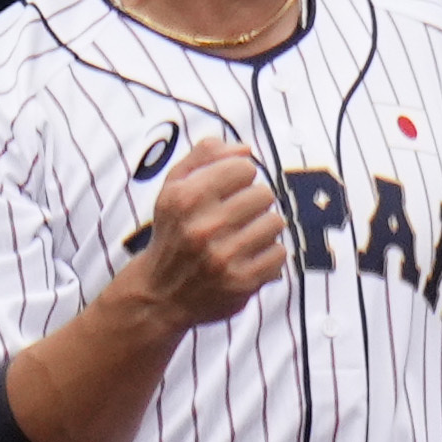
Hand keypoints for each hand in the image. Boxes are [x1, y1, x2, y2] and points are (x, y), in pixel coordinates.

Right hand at [119, 135, 288, 326]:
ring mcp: (223, 257)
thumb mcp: (173, 188)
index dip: (240, 177)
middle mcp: (202, 227)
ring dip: (262, 229)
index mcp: (184, 198)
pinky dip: (268, 254)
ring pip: (275, 223)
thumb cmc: (174, 232)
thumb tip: (244, 149)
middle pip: (265, 194)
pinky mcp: (242, 281)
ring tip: (240, 238)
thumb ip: (204, 158)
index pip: (244, 167)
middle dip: (253, 203)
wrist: (161, 293)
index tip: (229, 190)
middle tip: (234, 217)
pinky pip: (280, 253)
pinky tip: (245, 258)